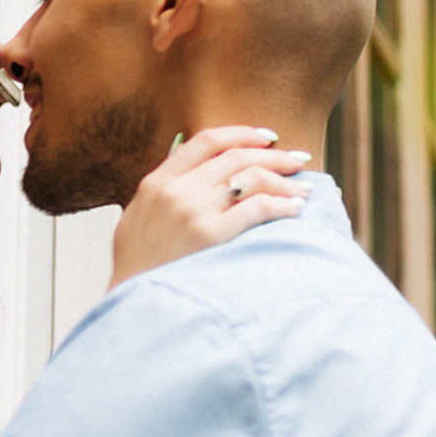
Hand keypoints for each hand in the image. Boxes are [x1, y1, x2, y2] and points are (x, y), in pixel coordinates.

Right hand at [109, 127, 310, 287]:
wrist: (132, 302)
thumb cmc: (139, 265)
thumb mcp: (138, 215)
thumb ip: (164, 189)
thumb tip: (191, 165)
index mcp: (157, 181)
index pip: (206, 140)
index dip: (242, 133)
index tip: (266, 137)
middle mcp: (176, 190)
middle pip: (236, 157)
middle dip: (274, 156)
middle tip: (298, 161)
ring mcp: (193, 211)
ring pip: (252, 178)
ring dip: (284, 181)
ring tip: (303, 189)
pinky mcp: (211, 236)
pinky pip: (257, 208)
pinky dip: (282, 205)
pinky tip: (294, 211)